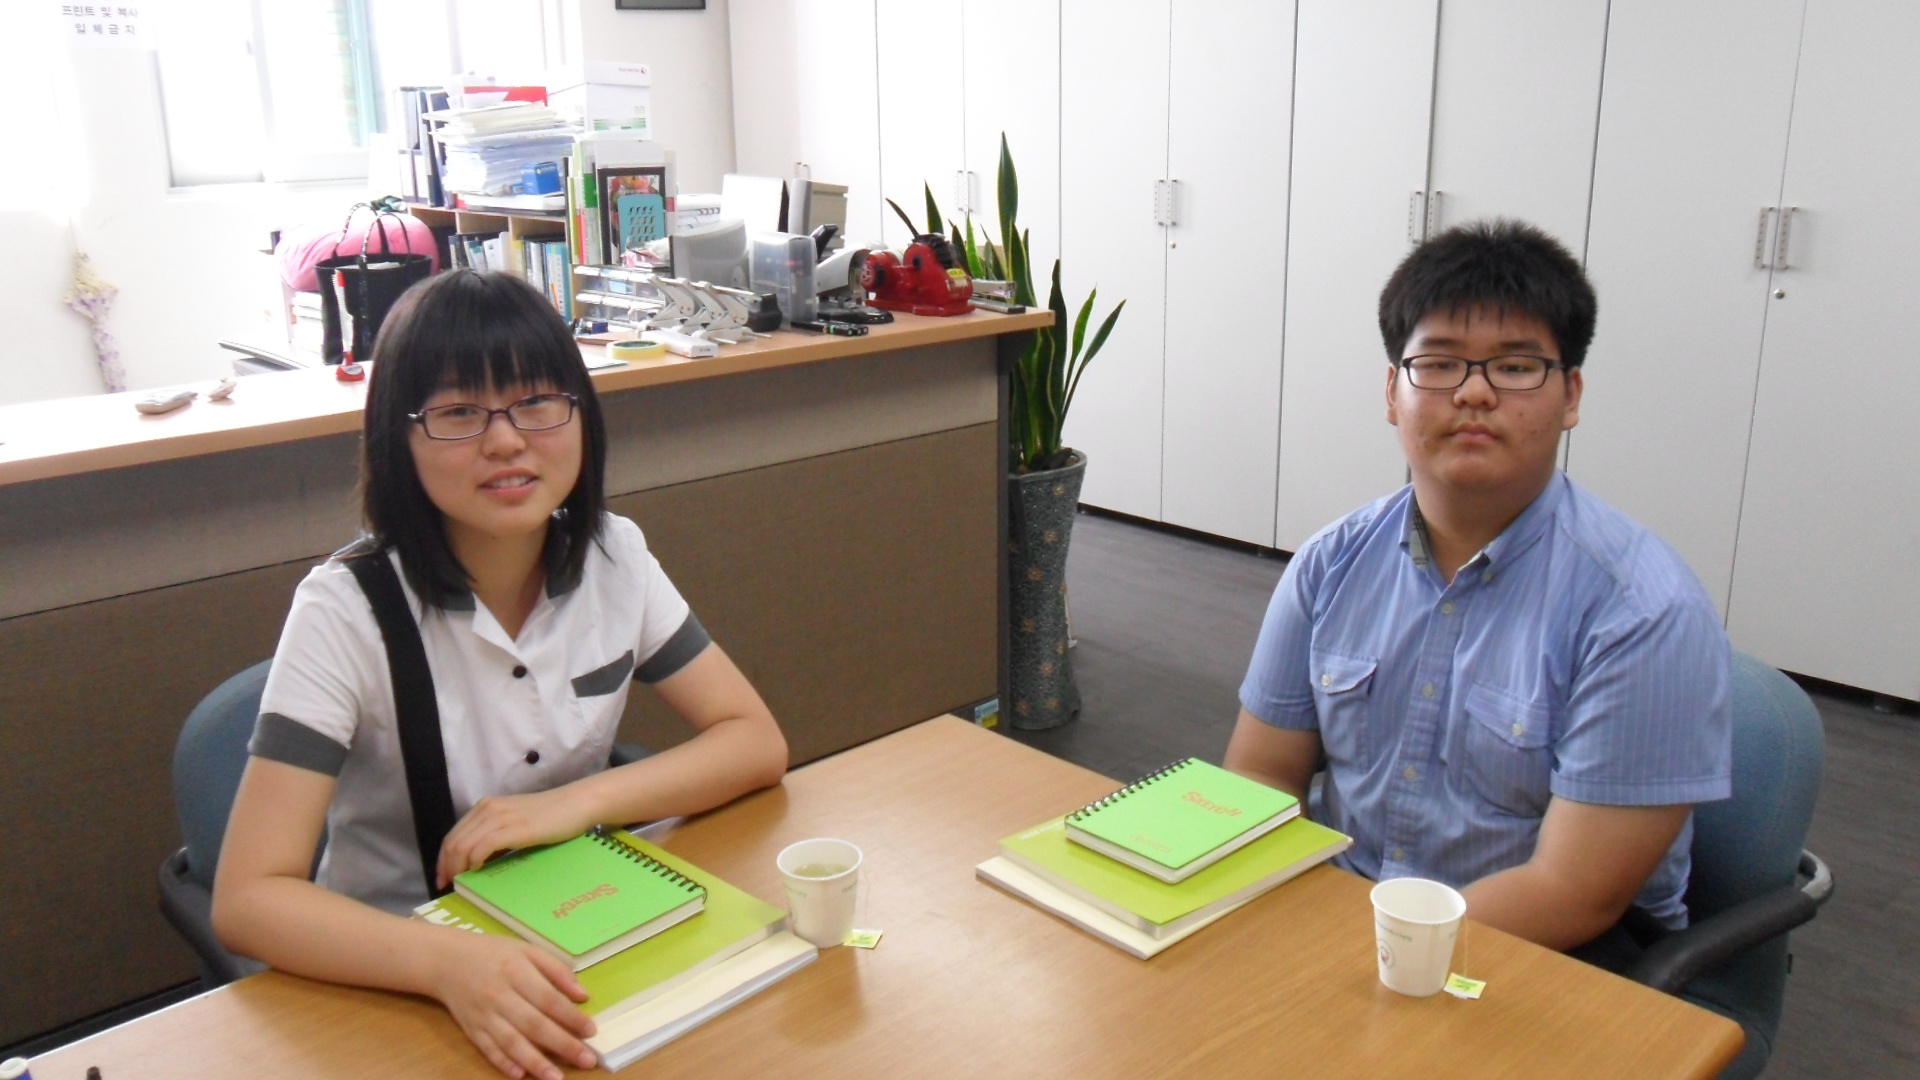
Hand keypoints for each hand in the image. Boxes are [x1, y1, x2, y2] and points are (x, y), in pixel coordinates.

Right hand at [429, 931, 598, 1079]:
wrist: (446, 961)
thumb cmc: (493, 953)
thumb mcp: (527, 950)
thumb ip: (556, 970)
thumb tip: (583, 996)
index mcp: (517, 972)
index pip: (549, 999)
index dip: (571, 1017)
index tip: (591, 1031)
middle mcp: (500, 996)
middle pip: (534, 1024)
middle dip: (562, 1044)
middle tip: (586, 1060)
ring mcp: (484, 1016)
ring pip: (511, 1042)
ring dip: (535, 1062)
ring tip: (556, 1077)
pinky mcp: (471, 1029)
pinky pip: (488, 1049)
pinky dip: (503, 1062)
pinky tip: (520, 1075)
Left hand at [437, 788, 588, 888]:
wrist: (575, 804)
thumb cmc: (550, 816)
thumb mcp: (514, 822)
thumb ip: (495, 835)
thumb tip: (477, 861)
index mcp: (485, 807)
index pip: (453, 835)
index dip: (442, 859)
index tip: (443, 878)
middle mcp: (487, 809)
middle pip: (453, 842)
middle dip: (446, 867)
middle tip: (448, 886)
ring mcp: (500, 818)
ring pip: (464, 846)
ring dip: (458, 868)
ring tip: (460, 882)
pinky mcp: (513, 829)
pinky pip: (482, 847)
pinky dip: (474, 861)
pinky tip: (478, 870)